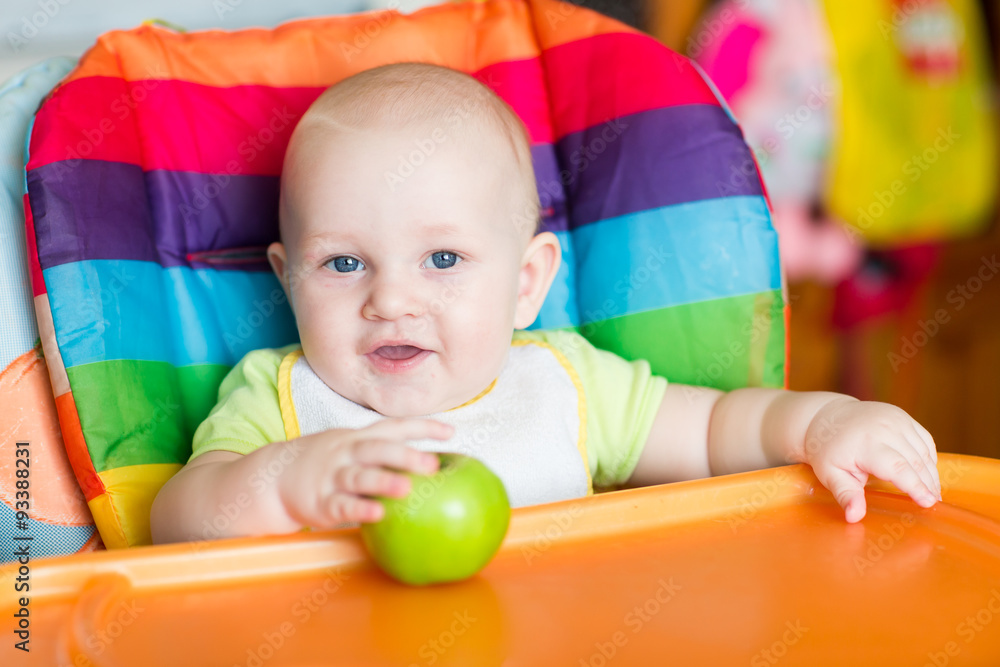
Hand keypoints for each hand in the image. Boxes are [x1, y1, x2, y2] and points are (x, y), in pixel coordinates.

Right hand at [276, 418, 453, 527]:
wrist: (274, 476)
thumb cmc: (327, 464)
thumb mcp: (351, 449)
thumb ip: (383, 453)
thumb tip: (430, 465)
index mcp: (359, 438)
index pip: (394, 427)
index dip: (422, 428)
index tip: (450, 432)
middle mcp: (347, 453)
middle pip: (378, 449)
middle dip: (405, 455)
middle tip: (433, 464)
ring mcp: (332, 476)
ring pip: (360, 476)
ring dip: (383, 481)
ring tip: (406, 488)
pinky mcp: (320, 501)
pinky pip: (341, 505)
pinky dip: (359, 508)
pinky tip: (377, 513)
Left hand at [801, 397, 939, 522]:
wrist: (825, 417)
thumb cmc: (827, 450)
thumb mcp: (830, 474)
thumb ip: (845, 494)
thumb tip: (853, 517)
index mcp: (865, 443)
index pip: (898, 467)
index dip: (915, 486)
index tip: (928, 503)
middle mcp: (884, 427)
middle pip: (915, 461)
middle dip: (927, 484)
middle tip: (933, 503)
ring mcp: (895, 419)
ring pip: (923, 450)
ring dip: (931, 472)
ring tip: (933, 492)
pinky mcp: (901, 415)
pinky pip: (924, 439)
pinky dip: (928, 457)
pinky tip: (928, 473)